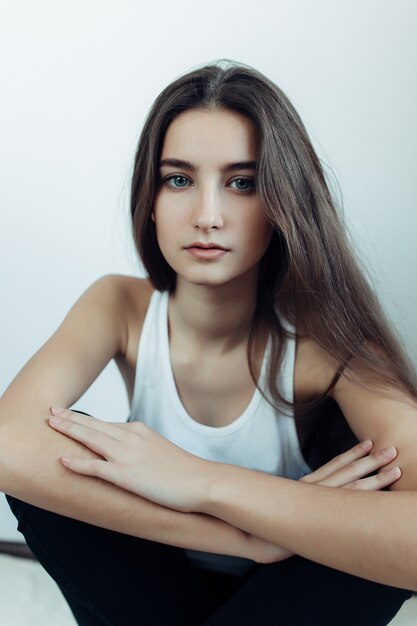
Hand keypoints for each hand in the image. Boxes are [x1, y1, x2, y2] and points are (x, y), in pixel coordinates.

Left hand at [48, 407, 212, 512]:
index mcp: (139, 430)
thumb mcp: (161, 451)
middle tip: (51, 411)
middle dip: (70, 418)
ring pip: (90, 439)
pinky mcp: (126, 475)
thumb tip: (131, 456)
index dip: (84, 420)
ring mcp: (127, 455)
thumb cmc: (185, 471)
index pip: (105, 424)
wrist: (202, 481)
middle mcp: (130, 437)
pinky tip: (62, 459)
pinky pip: (95, 467)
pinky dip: (77, 463)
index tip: (69, 415)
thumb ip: (142, 449)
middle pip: (93, 425)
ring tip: (50, 423)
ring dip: (68, 430)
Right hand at [251, 439, 399, 563]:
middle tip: (391, 451)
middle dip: (371, 462)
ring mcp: (317, 505)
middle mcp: (313, 492)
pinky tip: (379, 497)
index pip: (334, 465)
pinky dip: (363, 499)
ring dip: (375, 479)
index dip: (352, 454)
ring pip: (352, 489)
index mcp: (305, 486)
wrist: (256, 538)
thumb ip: (297, 499)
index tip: (368, 443)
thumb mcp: (283, 504)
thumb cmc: (268, 522)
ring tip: (394, 470)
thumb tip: (310, 496)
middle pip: (347, 473)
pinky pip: (346, 505)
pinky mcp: (321, 519)